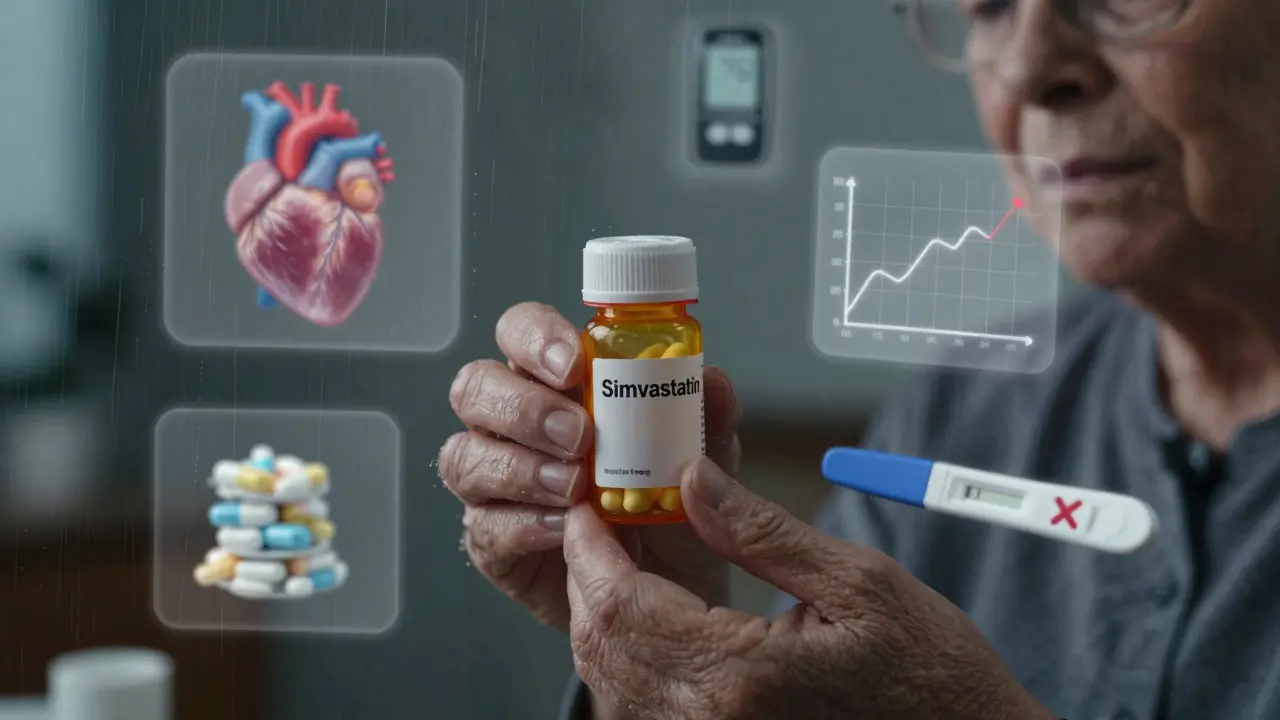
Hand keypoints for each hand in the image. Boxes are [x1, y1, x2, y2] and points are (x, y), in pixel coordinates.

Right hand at [440, 302, 740, 632]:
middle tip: (578, 435)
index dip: (536, 339)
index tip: (575, 366)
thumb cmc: (673, 509)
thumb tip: (711, 382)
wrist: (667, 590)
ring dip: (520, 468)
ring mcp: (494, 483)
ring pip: (464, 456)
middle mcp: (513, 424)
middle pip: (475, 388)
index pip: (521, 332)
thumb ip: (705, 419)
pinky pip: (484, 525)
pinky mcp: (491, 540)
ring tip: (575, 487)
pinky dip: (526, 524)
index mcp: (556, 383)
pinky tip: (565, 528)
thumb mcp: (701, 462)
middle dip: (523, 407)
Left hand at [565, 459, 1055, 719]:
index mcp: (738, 676)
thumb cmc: (932, 674)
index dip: (591, 546)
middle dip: (589, 576)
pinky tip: (653, 619)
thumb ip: (762, 531)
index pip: (621, 603)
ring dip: (605, 617)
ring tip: (623, 561)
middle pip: (602, 643)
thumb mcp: (859, 582)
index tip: (591, 501)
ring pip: (612, 682)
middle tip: (602, 521)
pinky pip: (643, 709)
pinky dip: (631, 659)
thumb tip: (691, 480)